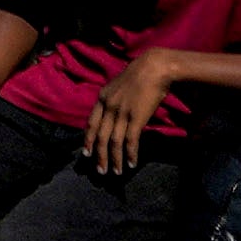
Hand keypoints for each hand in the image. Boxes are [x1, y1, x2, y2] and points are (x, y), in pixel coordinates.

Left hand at [84, 49, 182, 172]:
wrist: (153, 68)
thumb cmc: (139, 75)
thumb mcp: (119, 87)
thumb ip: (114, 100)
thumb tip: (113, 114)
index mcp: (102, 98)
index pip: (91, 123)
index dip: (88, 139)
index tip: (86, 152)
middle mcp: (108, 106)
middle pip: (100, 136)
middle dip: (98, 155)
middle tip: (99, 171)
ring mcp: (121, 112)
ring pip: (113, 142)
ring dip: (114, 159)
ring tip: (115, 172)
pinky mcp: (136, 118)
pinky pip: (130, 141)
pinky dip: (130, 154)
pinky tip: (131, 164)